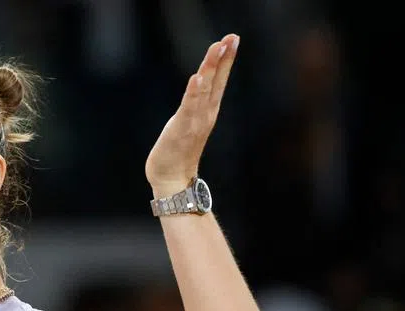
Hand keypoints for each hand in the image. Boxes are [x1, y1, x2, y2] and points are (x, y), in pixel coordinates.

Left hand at [145, 33, 238, 192]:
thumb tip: (196, 91)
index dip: (225, 60)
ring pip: (205, 90)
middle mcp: (205, 114)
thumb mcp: (187, 123)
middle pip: (216, 81)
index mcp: (206, 111)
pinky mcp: (182, 129)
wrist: (172, 180)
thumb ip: (193, 108)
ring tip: (217, 48)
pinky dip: (194, 92)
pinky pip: (189, 107)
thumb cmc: (177, 152)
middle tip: (232, 37)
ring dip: (210, 69)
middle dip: (223, 58)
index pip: (218, 81)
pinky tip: (197, 77)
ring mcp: (195, 121)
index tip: (232, 39)